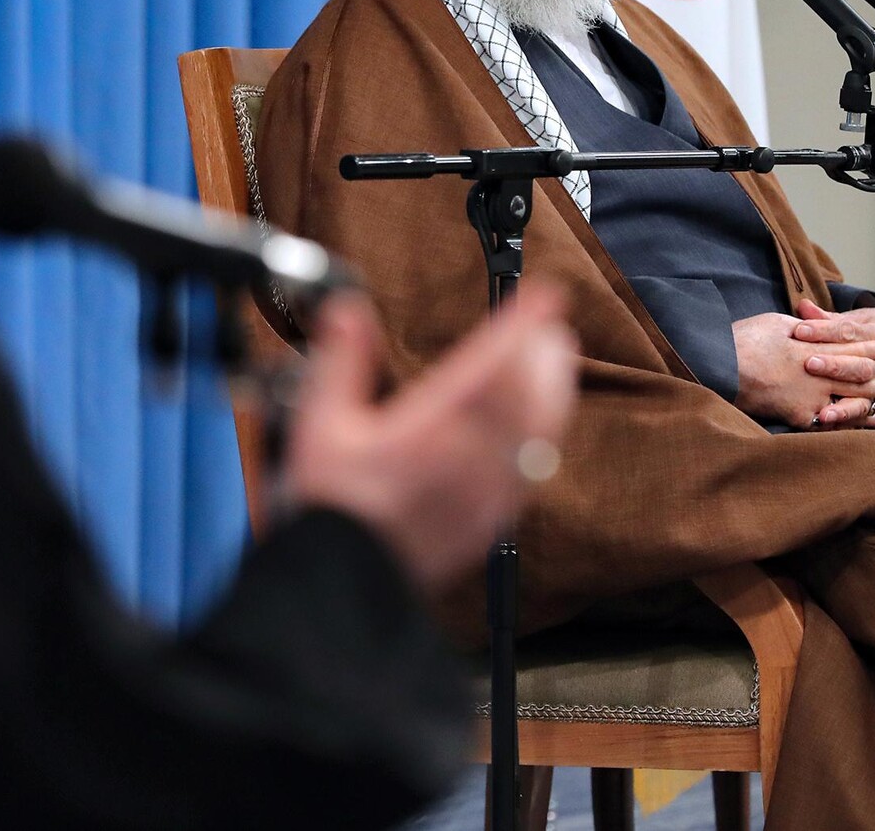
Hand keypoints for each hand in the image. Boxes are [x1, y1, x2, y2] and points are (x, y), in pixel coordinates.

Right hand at [284, 285, 578, 587]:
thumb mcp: (320, 424)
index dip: (520, 325)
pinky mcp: (493, 516)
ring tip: (555, 361)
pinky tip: (541, 425)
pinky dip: (545, 433)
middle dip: (544, 353)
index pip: (490, 363)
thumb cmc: (334, 506)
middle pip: (529, 394)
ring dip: (553, 389)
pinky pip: (533, 467)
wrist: (350, 579)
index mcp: (431, 428)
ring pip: (539, 430)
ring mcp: (487, 488)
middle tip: (551, 322)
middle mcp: (471, 456)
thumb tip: (348, 310)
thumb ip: (339, 361)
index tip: (543, 295)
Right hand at [732, 310, 874, 429]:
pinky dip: (850, 421)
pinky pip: (830, 421)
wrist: (721, 366)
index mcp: (812, 344)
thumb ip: (797, 326)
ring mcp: (812, 393)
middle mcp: (819, 370)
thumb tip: (810, 324)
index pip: (853, 344)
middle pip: (860, 373)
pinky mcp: (800, 414)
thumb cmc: (742, 340)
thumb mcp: (772, 323)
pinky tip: (866, 421)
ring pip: (852, 398)